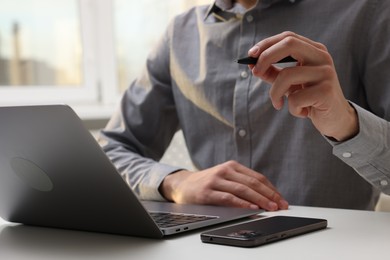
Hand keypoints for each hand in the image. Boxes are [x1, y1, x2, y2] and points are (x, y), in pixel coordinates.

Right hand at [159, 160, 288, 210]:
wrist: (182, 185)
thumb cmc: (207, 183)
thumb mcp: (225, 178)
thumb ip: (241, 184)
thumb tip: (265, 198)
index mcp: (232, 166)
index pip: (258, 178)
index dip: (272, 189)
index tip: (282, 200)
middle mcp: (225, 170)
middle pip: (253, 183)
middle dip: (270, 195)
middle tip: (281, 206)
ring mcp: (216, 180)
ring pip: (243, 189)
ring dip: (260, 200)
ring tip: (271, 208)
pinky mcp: (208, 192)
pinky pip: (228, 198)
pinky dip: (242, 203)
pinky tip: (252, 208)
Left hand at [249, 31, 357, 140]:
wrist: (335, 118)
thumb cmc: (309, 98)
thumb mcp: (289, 83)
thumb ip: (272, 72)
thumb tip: (252, 65)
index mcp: (314, 50)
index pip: (288, 37)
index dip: (266, 44)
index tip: (250, 55)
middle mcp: (322, 57)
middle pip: (289, 44)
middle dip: (266, 57)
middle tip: (255, 72)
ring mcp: (325, 73)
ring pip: (286, 75)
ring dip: (275, 93)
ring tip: (279, 104)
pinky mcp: (326, 91)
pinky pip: (295, 98)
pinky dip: (292, 108)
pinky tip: (302, 112)